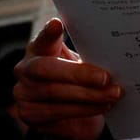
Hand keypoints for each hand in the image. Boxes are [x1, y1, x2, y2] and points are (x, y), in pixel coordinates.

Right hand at [13, 18, 121, 139]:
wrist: (72, 112)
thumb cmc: (78, 79)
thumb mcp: (82, 62)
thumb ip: (89, 54)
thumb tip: (115, 53)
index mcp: (39, 49)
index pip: (41, 38)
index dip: (48, 33)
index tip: (57, 24)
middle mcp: (25, 70)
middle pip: (46, 69)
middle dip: (79, 74)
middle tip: (106, 78)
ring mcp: (24, 94)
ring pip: (54, 94)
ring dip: (89, 95)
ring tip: (113, 94)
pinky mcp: (29, 116)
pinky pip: (58, 114)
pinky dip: (84, 110)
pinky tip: (102, 106)